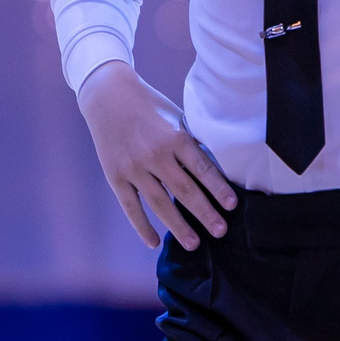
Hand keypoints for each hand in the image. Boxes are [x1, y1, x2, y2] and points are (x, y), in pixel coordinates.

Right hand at [75, 61, 236, 249]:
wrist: (107, 95)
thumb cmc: (149, 106)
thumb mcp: (176, 117)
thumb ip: (191, 142)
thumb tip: (212, 171)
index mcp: (175, 137)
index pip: (203, 169)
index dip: (219, 188)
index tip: (232, 206)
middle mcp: (155, 154)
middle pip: (185, 191)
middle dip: (205, 214)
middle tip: (220, 231)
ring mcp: (134, 167)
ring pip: (160, 204)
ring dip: (178, 226)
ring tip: (194, 244)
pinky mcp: (116, 176)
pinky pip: (130, 207)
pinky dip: (141, 226)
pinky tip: (154, 242)